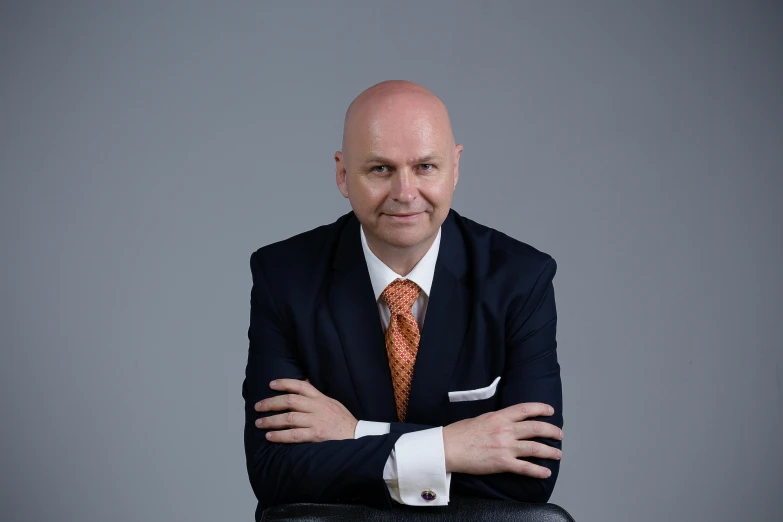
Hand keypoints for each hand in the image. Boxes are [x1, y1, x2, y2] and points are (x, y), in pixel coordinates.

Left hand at [254, 379, 357, 442]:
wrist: (357, 437)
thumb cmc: (343, 421)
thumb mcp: (332, 403)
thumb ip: (317, 395)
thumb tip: (304, 383)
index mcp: (321, 398)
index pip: (301, 385)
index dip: (285, 383)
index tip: (271, 384)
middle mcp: (317, 407)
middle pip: (290, 401)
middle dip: (271, 403)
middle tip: (258, 406)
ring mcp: (316, 421)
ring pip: (289, 418)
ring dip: (271, 420)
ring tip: (259, 423)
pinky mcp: (316, 435)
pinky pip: (294, 435)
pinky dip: (280, 435)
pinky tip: (270, 436)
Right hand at [442, 402, 562, 477]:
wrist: (447, 448)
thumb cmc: (459, 433)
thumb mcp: (481, 418)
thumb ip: (496, 419)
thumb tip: (507, 422)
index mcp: (499, 417)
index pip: (525, 409)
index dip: (541, 409)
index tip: (550, 411)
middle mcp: (505, 430)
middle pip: (536, 428)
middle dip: (552, 431)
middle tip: (559, 434)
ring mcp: (505, 446)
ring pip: (535, 448)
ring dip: (550, 451)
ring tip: (558, 454)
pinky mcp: (502, 462)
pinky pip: (525, 467)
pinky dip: (538, 471)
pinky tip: (546, 472)